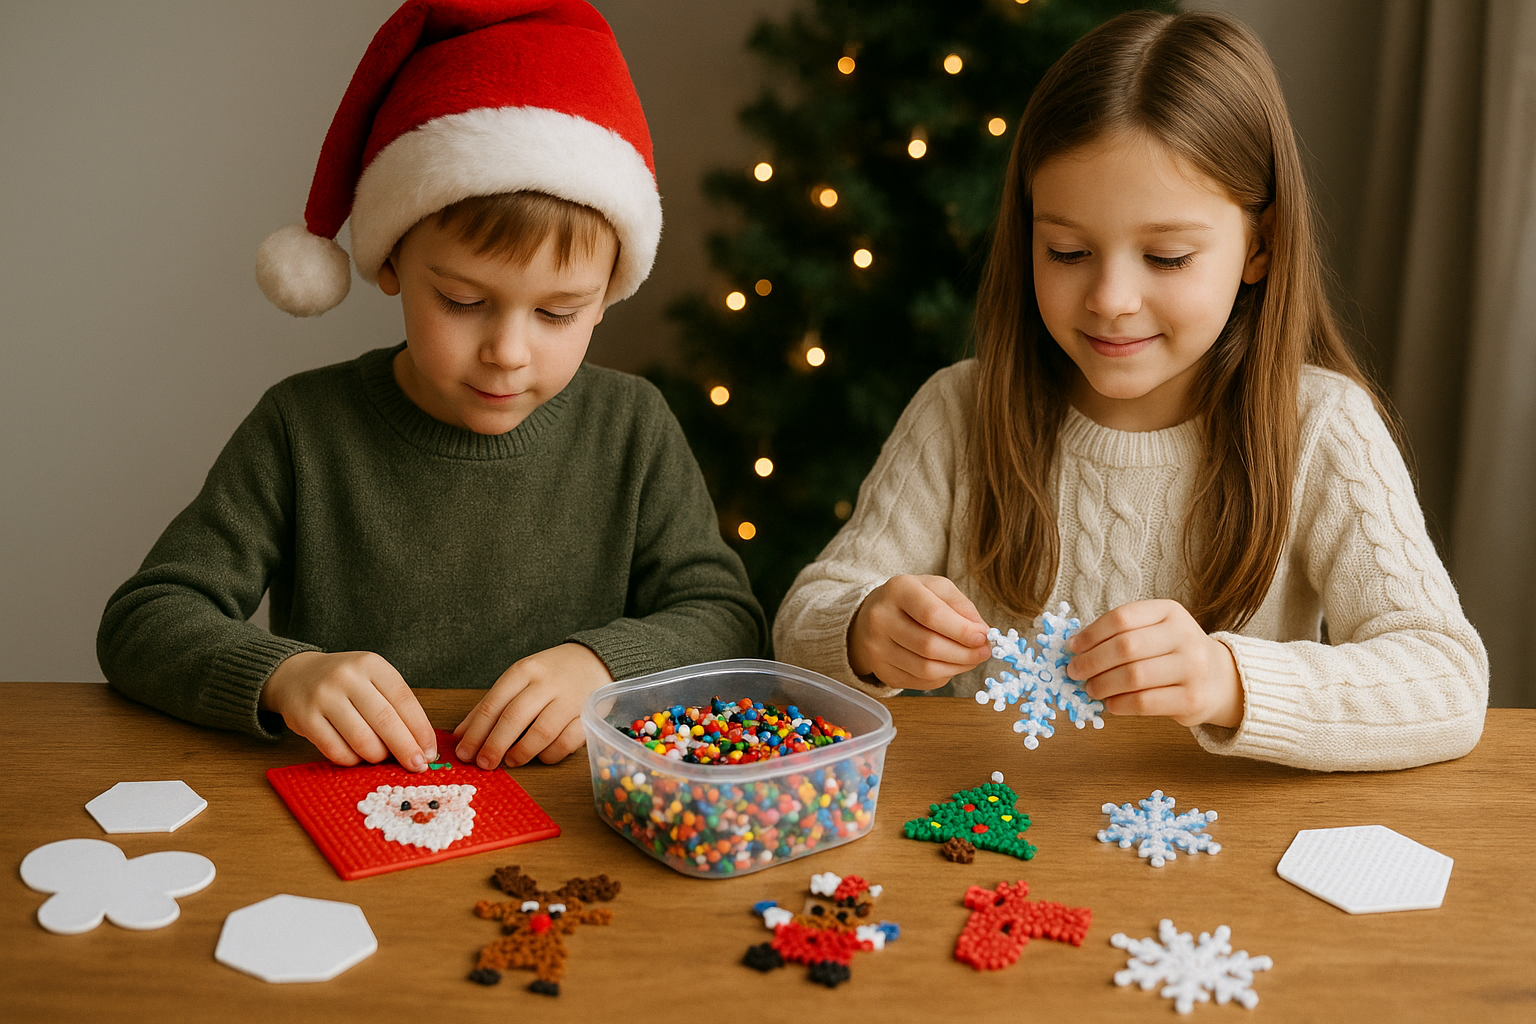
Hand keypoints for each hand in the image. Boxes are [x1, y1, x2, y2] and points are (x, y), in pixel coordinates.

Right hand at [260, 650, 437, 769]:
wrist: (295, 676)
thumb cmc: (345, 683)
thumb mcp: (372, 680)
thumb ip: (395, 706)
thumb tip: (422, 745)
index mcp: (371, 664)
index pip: (404, 699)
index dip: (420, 729)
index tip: (430, 751)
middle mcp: (347, 677)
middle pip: (385, 721)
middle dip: (406, 749)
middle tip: (418, 766)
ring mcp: (324, 697)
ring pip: (362, 740)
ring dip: (378, 756)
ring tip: (381, 757)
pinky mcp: (305, 719)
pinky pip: (337, 751)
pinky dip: (353, 760)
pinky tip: (357, 756)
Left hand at [453, 643, 613, 766]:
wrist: (596, 659)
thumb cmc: (551, 673)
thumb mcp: (519, 679)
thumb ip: (492, 705)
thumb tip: (461, 735)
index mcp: (524, 671)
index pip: (493, 704)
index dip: (476, 732)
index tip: (464, 753)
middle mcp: (546, 683)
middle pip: (514, 717)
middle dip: (494, 745)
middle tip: (484, 764)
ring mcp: (569, 699)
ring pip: (541, 732)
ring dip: (522, 752)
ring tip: (510, 761)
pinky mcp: (588, 715)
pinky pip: (567, 741)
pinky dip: (551, 754)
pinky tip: (541, 757)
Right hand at [847, 574, 991, 689]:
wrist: (875, 614)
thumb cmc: (913, 599)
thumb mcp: (938, 589)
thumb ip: (962, 607)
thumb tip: (982, 633)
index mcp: (898, 590)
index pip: (931, 615)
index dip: (961, 630)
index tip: (983, 637)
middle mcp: (881, 618)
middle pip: (928, 646)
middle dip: (964, 653)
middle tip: (984, 653)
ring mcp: (877, 647)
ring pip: (925, 669)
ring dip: (956, 668)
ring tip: (971, 660)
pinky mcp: (881, 669)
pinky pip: (919, 681)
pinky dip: (942, 677)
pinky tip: (950, 665)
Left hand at [1066, 600, 1242, 727]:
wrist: (1219, 678)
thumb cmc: (1173, 653)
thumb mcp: (1155, 631)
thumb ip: (1121, 635)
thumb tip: (1076, 649)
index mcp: (1170, 612)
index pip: (1121, 618)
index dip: (1091, 634)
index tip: (1073, 647)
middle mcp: (1185, 636)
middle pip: (1125, 647)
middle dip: (1092, 661)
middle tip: (1074, 671)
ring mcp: (1192, 668)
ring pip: (1133, 676)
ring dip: (1102, 685)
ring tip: (1091, 689)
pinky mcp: (1192, 699)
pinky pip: (1145, 702)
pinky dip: (1120, 704)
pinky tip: (1110, 703)